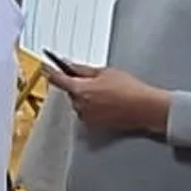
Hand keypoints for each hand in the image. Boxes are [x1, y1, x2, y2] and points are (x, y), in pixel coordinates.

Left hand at [49, 62, 167, 134]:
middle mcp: (79, 105)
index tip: (46, 67)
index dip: (50, 71)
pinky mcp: (94, 125)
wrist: (144, 108)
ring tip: (106, 92)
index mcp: (80, 90)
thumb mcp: (105, 72)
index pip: (57, 79)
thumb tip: (69, 66)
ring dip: (85, 96)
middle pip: (69, 91)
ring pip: (78, 102)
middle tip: (94, 79)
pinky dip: (92, 107)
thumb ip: (82, 69)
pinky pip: (86, 112)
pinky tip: (107, 102)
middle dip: (77, 85)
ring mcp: (86, 117)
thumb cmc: (129, 90)